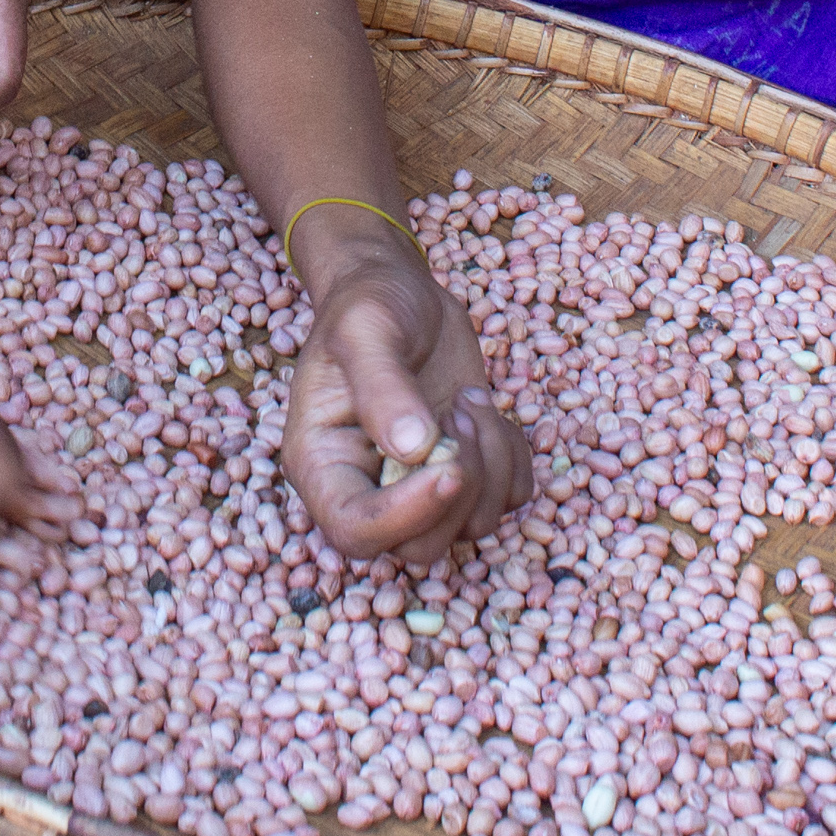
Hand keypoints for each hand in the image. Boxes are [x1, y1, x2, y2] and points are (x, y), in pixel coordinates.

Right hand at [280, 217, 529, 561]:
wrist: (399, 290)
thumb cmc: (369, 303)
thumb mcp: (366, 327)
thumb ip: (382, 385)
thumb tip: (412, 448)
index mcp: (322, 464)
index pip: (354, 531)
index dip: (404, 516)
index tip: (448, 465)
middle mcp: (366, 489)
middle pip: (419, 545)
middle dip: (460, 484)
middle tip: (460, 413)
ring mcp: (417, 488)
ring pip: (471, 527)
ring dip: (490, 465)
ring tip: (467, 402)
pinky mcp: (463, 475)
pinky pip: (508, 500)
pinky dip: (513, 459)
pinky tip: (485, 411)